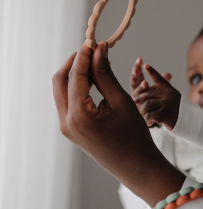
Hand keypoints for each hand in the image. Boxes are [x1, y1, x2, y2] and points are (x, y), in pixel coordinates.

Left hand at [52, 41, 184, 206]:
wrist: (137, 167)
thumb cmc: (135, 136)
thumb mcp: (121, 101)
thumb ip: (105, 74)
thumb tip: (99, 49)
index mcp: (79, 115)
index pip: (74, 75)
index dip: (84, 55)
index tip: (95, 41)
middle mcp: (67, 122)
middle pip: (60, 81)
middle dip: (74, 62)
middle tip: (92, 50)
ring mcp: (67, 128)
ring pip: (61, 91)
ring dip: (74, 74)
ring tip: (95, 64)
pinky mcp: (72, 130)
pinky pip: (67, 102)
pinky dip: (76, 88)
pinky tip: (92, 81)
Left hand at [131, 61, 180, 130]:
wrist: (190, 124)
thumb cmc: (180, 114)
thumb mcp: (174, 100)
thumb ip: (164, 95)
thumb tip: (148, 92)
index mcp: (170, 91)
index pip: (160, 79)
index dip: (152, 72)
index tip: (145, 65)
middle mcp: (169, 96)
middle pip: (148, 93)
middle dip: (139, 98)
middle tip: (134, 101)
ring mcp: (167, 105)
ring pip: (147, 104)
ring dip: (142, 111)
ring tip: (143, 115)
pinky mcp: (164, 115)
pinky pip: (149, 115)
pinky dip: (147, 119)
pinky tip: (149, 122)